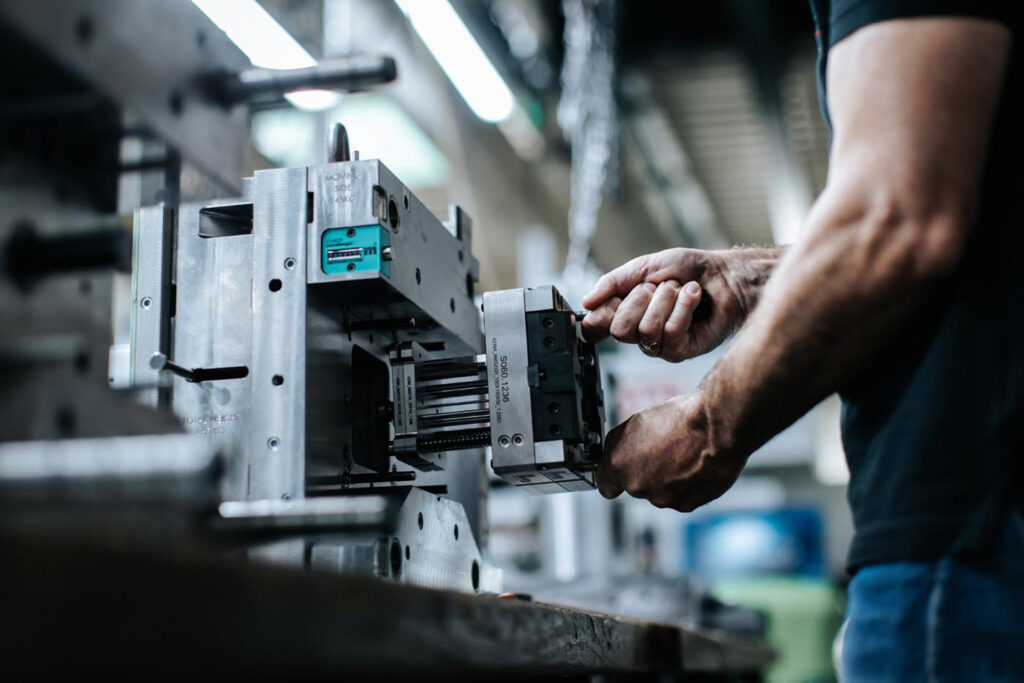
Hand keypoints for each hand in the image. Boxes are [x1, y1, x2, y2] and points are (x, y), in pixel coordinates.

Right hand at [581, 248, 750, 361]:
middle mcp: (638, 332)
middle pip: (619, 330)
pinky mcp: (680, 350)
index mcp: (624, 313)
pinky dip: (684, 306)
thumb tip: (587, 302)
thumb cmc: (688, 269)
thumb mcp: (644, 266)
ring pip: (646, 330)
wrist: (724, 274)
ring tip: (680, 290)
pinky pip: (671, 332)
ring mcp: (658, 344)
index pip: (595, 328)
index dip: (601, 314)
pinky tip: (694, 296)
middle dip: (640, 299)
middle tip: (659, 287)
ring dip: (666, 300)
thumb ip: (612, 282)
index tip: (614, 299)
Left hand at [595, 394, 745, 511]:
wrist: (717, 428)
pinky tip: (694, 466)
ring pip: (659, 492)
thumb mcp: (637, 422)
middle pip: (635, 485)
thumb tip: (618, 453)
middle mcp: (637, 486)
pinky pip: (679, 497)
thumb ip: (621, 445)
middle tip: (662, 452)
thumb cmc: (681, 420)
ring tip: (682, 455)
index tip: (618, 475)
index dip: (613, 477)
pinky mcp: (685, 505)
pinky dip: (685, 486)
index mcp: (619, 465)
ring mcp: (661, 498)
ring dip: (667, 479)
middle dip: (645, 472)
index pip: (605, 483)